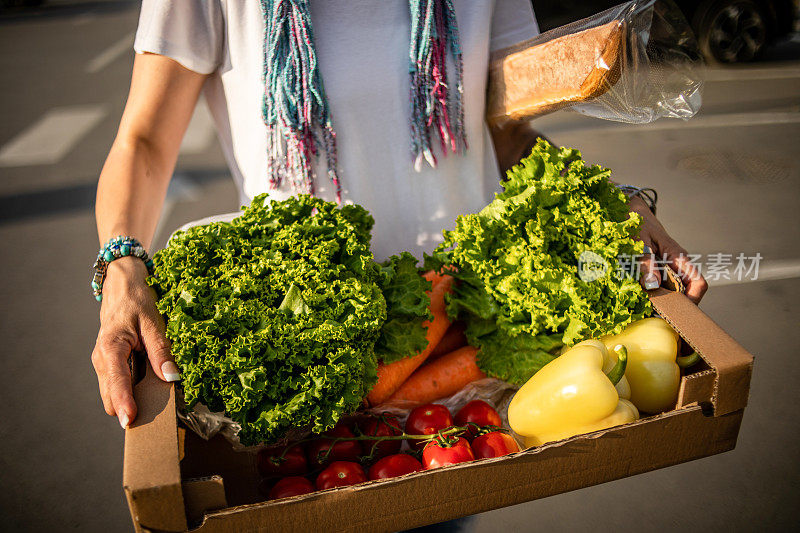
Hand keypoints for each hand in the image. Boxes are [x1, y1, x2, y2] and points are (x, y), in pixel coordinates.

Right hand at [91, 256, 178, 427]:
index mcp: (110, 347)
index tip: (131, 421)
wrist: (122, 284)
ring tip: (156, 404)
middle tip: (154, 419)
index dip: (124, 403)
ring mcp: (104, 363)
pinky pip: (120, 384)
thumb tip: (171, 378)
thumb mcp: (153, 322)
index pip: (116, 383)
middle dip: (129, 407)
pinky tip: (150, 388)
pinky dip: (133, 389)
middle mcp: (102, 359)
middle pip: (111, 396)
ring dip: (132, 399)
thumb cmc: (137, 300)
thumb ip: (161, 350)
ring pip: (114, 393)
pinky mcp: (111, 363)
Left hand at [629, 196, 707, 303]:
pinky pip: (657, 288)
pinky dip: (649, 294)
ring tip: (641, 304)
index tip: (676, 311)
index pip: (698, 283)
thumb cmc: (637, 224)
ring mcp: (667, 269)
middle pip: (684, 293)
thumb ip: (645, 262)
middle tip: (652, 312)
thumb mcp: (638, 241)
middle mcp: (677, 265)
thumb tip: (653, 284)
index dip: (693, 300)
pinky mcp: (656, 272)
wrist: (631, 212)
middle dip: (672, 305)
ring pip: (670, 293)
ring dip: (658, 300)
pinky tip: (636, 295)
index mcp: (678, 257)